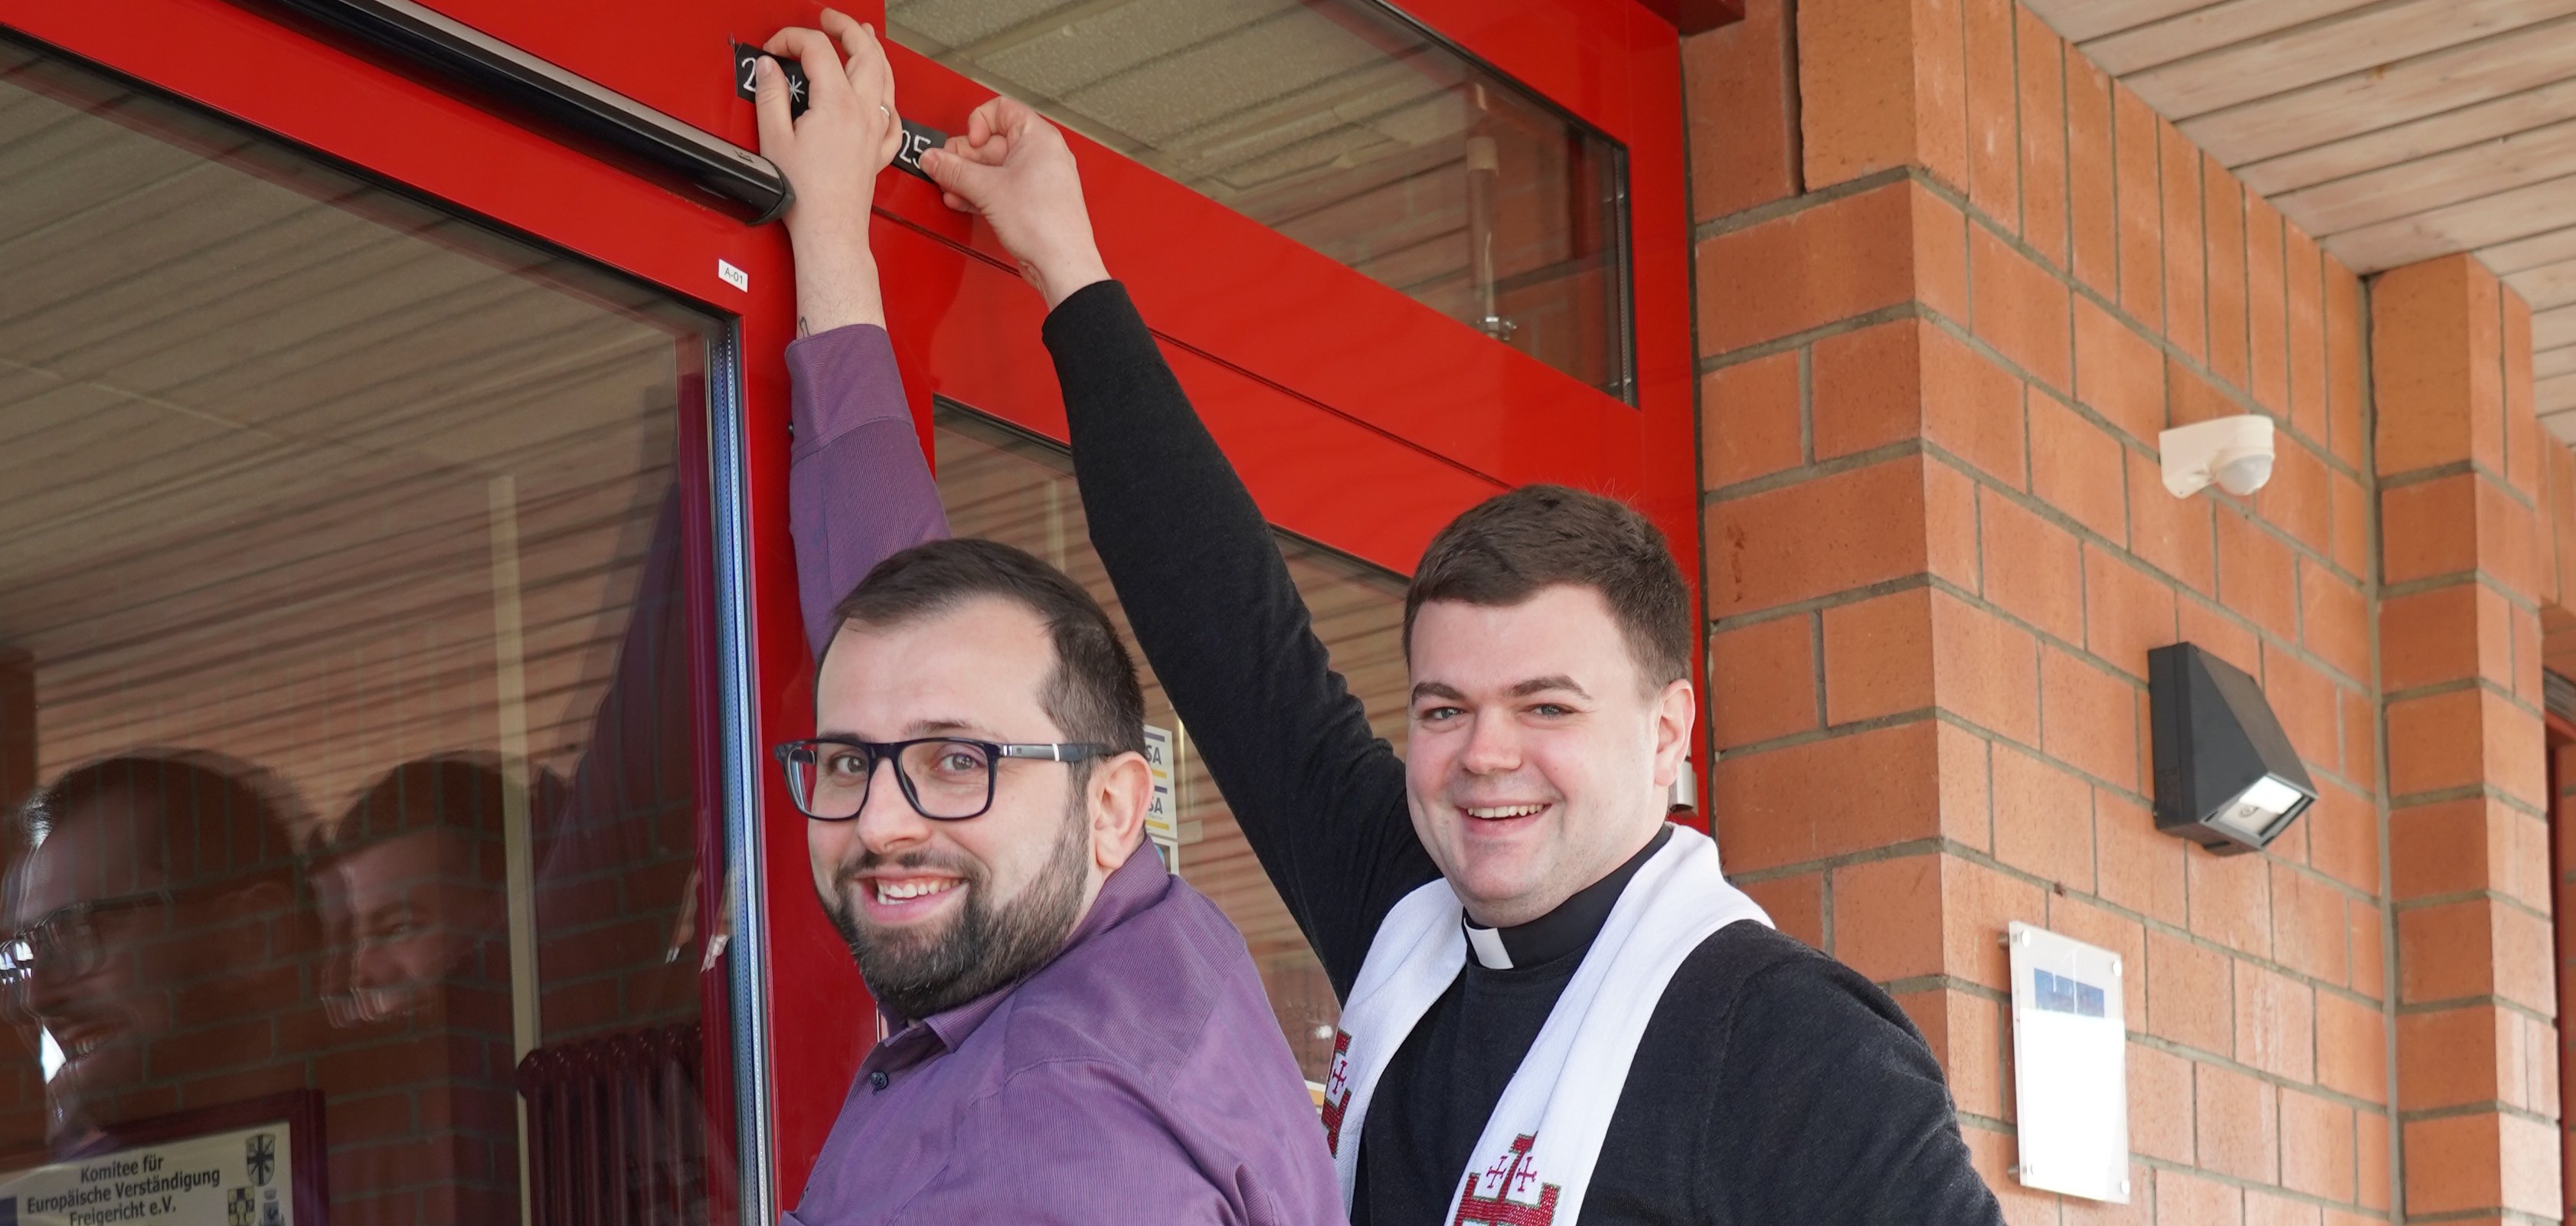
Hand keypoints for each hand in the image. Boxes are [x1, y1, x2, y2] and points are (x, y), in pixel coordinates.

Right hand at [755, 10, 901, 332]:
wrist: (829, 229)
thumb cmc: (804, 194)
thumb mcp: (774, 138)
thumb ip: (771, 96)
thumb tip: (770, 68)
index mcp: (836, 103)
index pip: (819, 49)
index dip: (793, 39)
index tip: (776, 50)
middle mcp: (863, 112)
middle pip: (865, 52)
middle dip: (847, 28)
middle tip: (831, 18)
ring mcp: (875, 131)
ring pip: (886, 77)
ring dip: (873, 52)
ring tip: (861, 37)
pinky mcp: (879, 151)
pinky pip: (893, 117)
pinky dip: (887, 97)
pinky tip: (882, 95)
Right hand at [918, 97, 1110, 308]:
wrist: (1061, 263)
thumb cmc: (1045, 224)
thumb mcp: (988, 190)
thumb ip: (954, 170)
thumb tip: (934, 159)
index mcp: (1039, 137)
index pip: (1001, 109)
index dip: (978, 123)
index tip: (967, 143)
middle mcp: (1041, 154)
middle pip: (991, 142)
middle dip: (964, 157)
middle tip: (945, 169)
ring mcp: (1036, 179)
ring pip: (993, 168)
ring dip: (968, 178)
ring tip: (950, 188)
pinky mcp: (1029, 202)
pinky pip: (999, 188)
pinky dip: (979, 192)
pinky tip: (963, 200)